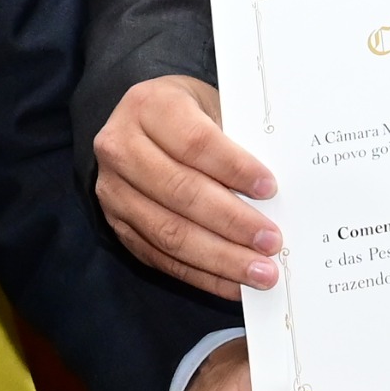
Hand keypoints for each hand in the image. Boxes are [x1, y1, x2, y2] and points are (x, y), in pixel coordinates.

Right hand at [94, 75, 284, 297]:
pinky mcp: (117, 225)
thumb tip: (275, 194)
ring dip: (220, 257)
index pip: (195, 142)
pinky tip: (233, 284)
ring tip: (260, 271)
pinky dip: (201, 275)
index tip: (270, 189)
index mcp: (149, 106)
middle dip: (232, 222)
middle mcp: (121, 148)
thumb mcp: (212, 106)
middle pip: (180, 191)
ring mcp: (114, 191)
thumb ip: (237, 141)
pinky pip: (161, 257)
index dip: (234, 168)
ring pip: (169, 232)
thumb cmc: (189, 116)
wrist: (142, 124)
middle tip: (272, 242)